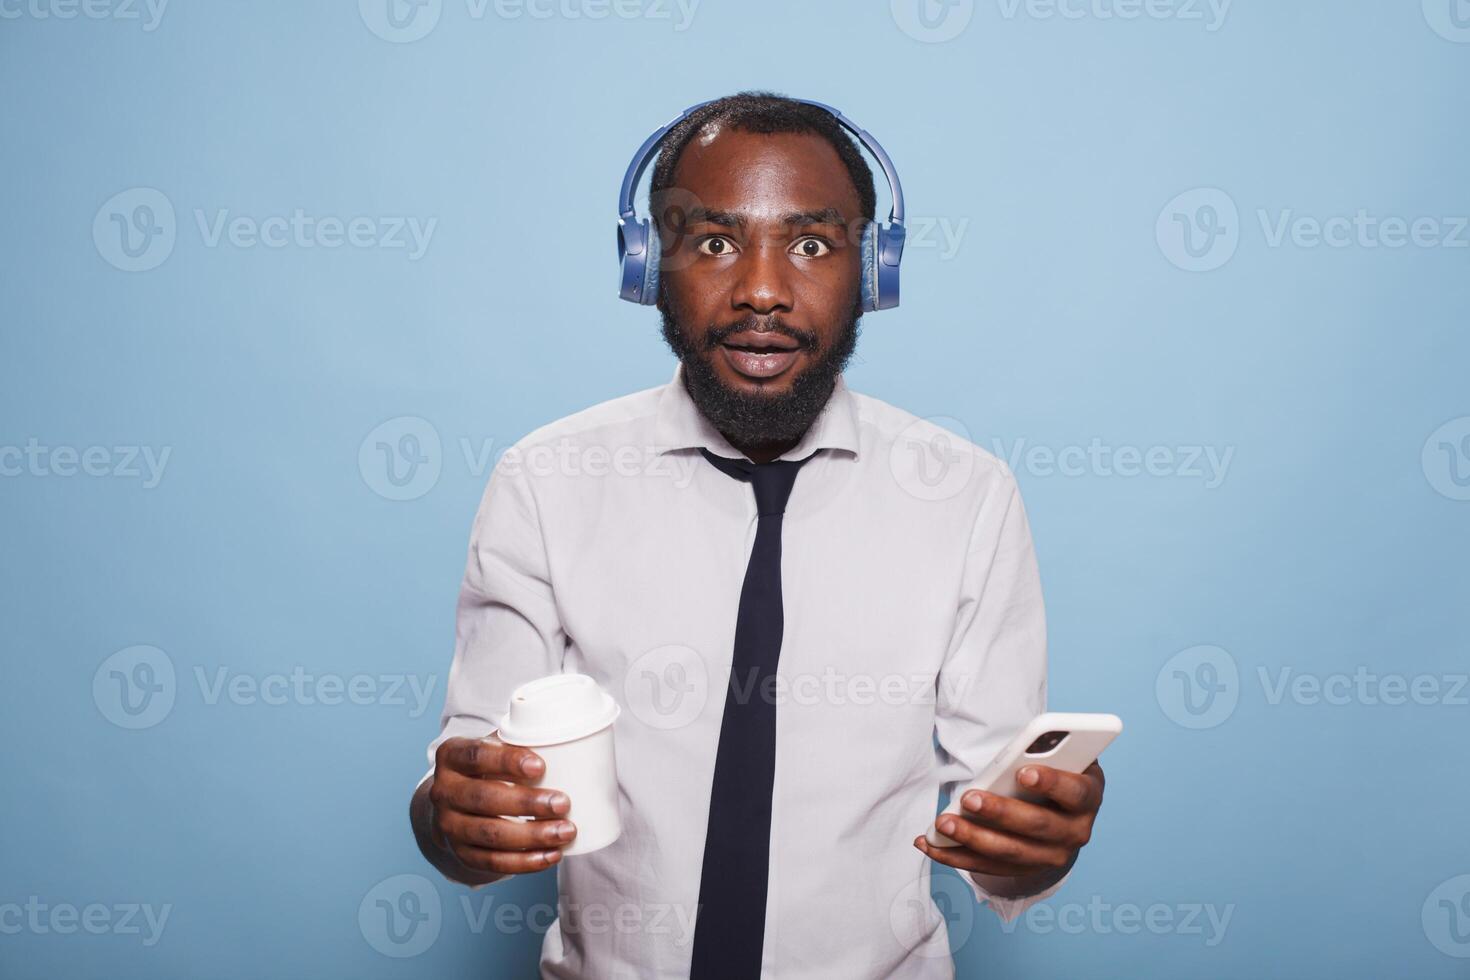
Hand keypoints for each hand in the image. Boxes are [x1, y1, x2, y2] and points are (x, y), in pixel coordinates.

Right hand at [427, 734, 576, 874]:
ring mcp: (449, 826)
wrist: (456, 802)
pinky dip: (525, 861)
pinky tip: (552, 855)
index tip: (540, 766)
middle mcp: (443, 791)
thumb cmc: (488, 766)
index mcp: (451, 755)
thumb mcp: (495, 746)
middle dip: (527, 803)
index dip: (507, 761)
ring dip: (532, 835)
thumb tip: (568, 737)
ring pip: (490, 834)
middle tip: (563, 803)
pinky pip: (493, 862)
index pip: (477, 755)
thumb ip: (520, 738)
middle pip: (484, 798)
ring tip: (565, 831)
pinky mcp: (461, 854)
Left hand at [913, 762, 1104, 883]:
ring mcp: (1051, 857)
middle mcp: (1075, 832)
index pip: (1074, 791)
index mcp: (1087, 797)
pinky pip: (987, 867)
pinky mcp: (1024, 870)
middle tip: (968, 798)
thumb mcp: (1062, 756)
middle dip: (1000, 812)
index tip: (1022, 771)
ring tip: (943, 822)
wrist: (1065, 812)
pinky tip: (929, 843)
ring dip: (972, 838)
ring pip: (1010, 852)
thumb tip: (1019, 750)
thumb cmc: (1058, 772)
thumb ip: (1047, 751)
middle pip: (1037, 826)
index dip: (1051, 782)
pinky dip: (955, 857)